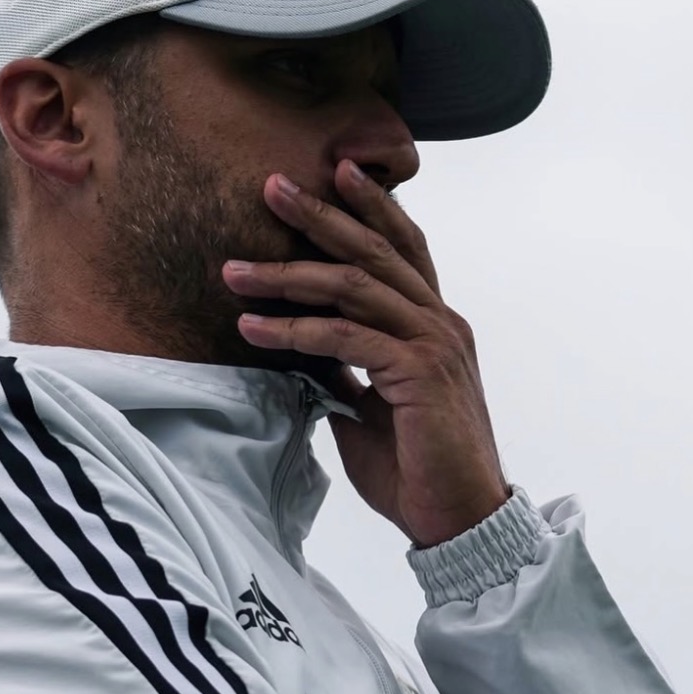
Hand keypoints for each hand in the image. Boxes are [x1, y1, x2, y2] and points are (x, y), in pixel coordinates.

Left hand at [223, 161, 509, 547]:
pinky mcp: (418, 372)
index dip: (371, 207)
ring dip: (286, 274)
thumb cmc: (417, 468)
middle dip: (321, 214)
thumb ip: (348, 372)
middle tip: (272, 185)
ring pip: (353, 285)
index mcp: (435, 325)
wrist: (459, 520)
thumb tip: (311, 355)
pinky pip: (343, 338)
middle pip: (375, 250)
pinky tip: (252, 328)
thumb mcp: (371, 409)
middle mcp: (441, 322)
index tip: (334, 173)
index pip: (402, 250)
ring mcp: (433, 343)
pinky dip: (293, 330)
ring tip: (233, 270)